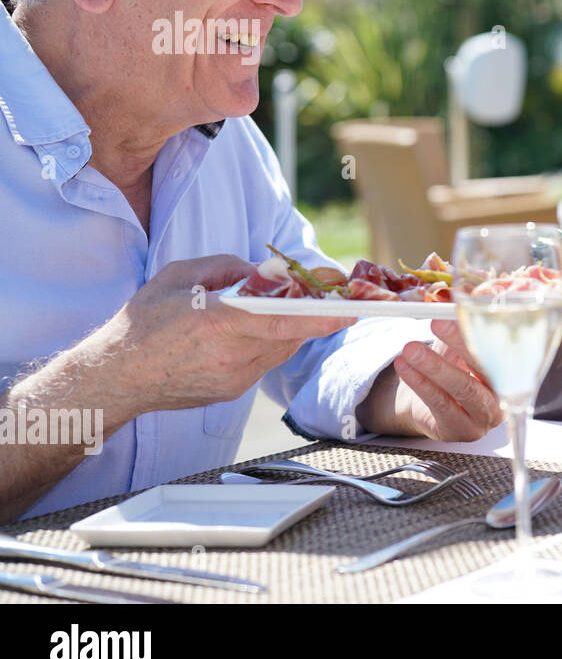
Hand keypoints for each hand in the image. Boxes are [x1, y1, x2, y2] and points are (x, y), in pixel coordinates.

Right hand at [104, 255, 355, 417]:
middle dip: (313, 317)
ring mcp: (233, 378)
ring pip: (281, 349)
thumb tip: (262, 270)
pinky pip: (265, 363)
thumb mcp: (179, 276)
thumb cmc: (143, 322)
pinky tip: (260, 330)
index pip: (280, 321)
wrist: (116, 377)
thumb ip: (225, 266)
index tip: (348, 311)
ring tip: (298, 308)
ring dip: (292, 329)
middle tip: (335, 300)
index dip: (318, 317)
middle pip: (289, 335)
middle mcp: (230, 355)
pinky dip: (271, 344)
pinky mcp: (232, 391)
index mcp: (217, 323)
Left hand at [384, 320, 503, 441]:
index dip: (475, 328)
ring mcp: (486, 417)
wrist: (437, 405)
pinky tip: (405, 368)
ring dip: (433, 366)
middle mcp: (505, 395)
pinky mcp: (463, 430)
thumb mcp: (457, 345)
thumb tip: (444, 299)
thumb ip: (457, 326)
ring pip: (462, 388)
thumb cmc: (454, 369)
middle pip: (484, 368)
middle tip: (433, 324)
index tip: (454, 313)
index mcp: (511, 370)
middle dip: (456, 343)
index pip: (498, 347)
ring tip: (409, 350)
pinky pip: (442, 405)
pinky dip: (421, 383)